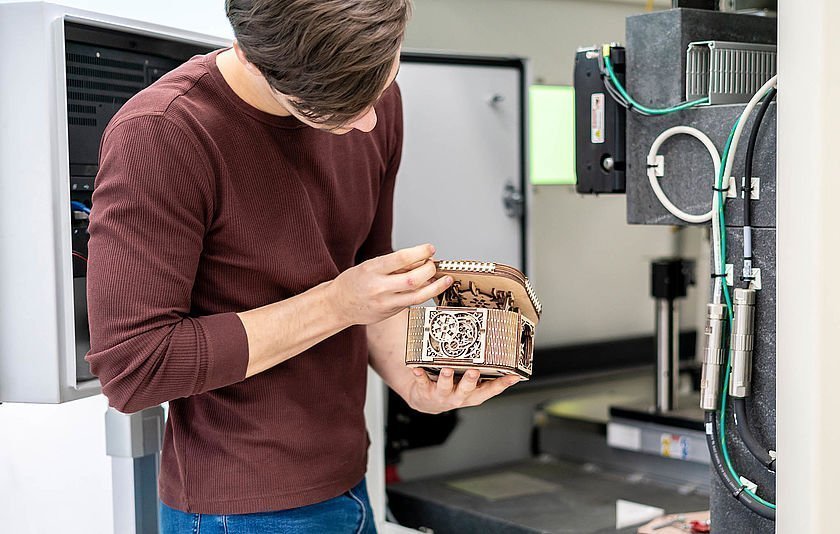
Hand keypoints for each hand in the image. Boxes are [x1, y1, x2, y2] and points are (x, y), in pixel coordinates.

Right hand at [330, 244, 452, 325]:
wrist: (339, 305)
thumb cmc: (354, 282)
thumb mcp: (370, 266)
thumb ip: (395, 264)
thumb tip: (421, 260)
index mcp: (372, 270)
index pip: (400, 258)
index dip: (419, 252)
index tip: (430, 248)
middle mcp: (379, 287)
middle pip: (412, 279)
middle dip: (429, 270)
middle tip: (433, 264)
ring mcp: (385, 303)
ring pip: (417, 296)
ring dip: (435, 287)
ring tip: (445, 279)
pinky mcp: (390, 313)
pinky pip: (412, 302)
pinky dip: (424, 294)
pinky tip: (431, 287)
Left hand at [406, 368, 520, 413]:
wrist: (426, 401)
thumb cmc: (451, 388)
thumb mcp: (469, 384)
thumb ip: (482, 372)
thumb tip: (497, 348)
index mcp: (473, 394)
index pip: (491, 389)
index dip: (503, 384)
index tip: (513, 376)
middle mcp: (459, 396)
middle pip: (467, 390)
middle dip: (470, 381)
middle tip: (474, 371)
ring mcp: (442, 395)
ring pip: (445, 387)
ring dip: (446, 378)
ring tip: (447, 369)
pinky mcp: (425, 391)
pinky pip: (422, 382)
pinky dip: (419, 375)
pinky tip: (417, 368)